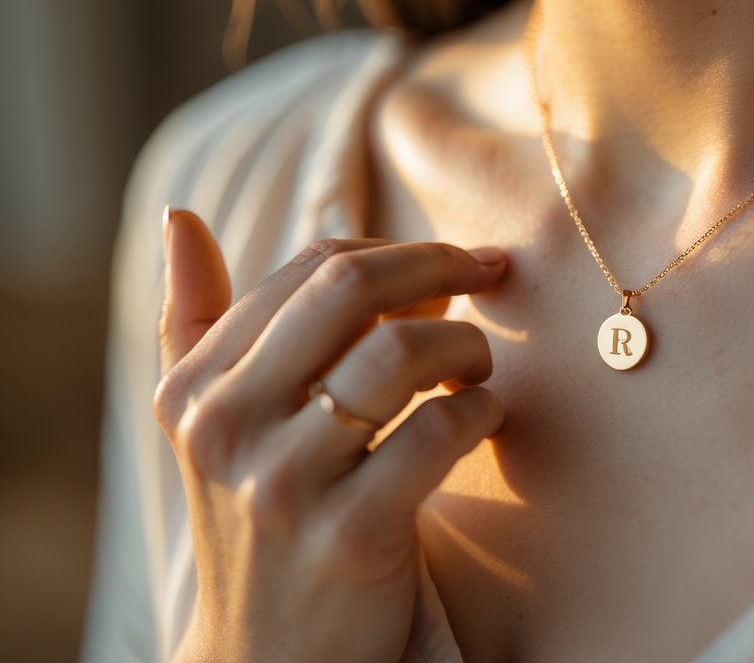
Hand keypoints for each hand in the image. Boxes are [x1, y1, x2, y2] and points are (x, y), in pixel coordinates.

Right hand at [156, 209, 506, 662]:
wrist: (266, 660)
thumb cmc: (257, 522)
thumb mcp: (206, 426)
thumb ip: (192, 322)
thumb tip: (180, 218)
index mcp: (196, 388)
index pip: (309, 271)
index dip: (397, 253)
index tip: (454, 262)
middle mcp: (227, 427)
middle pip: (349, 291)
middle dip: (438, 266)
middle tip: (489, 275)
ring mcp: (285, 484)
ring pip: (399, 354)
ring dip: (465, 344)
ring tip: (476, 367)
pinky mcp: (351, 536)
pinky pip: (438, 432)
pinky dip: (480, 410)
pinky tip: (482, 419)